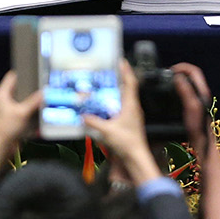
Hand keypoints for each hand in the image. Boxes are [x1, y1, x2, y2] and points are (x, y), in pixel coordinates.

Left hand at [0, 70, 43, 180]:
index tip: (35, 72)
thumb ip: (34, 101)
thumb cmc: (6, 129)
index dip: (23, 72)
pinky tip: (38, 111)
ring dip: (31, 100)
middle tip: (42, 85)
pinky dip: (30, 109)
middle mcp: (3, 99)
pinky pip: (23, 109)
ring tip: (43, 98)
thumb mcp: (23, 113)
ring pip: (22, 99)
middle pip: (19, 87)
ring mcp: (7, 108)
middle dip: (31, 87)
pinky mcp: (11, 117)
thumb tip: (44, 93)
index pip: (12, 76)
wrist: (1, 147)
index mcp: (2, 93)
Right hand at [84, 61, 158, 179]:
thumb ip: (93, 122)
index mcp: (131, 105)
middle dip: (121, 78)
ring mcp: (133, 115)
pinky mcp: (130, 123)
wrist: (136, 157)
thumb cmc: (126, 143)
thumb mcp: (106, 131)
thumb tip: (83, 116)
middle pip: (129, 88)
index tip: (121, 61)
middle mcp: (134, 108)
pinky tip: (107, 105)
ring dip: (118, 90)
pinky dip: (116, 102)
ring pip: (126, 98)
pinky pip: (123, 107)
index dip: (126, 71)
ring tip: (108, 85)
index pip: (130, 83)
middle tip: (112, 70)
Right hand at [169, 62, 213, 155]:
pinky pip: (183, 97)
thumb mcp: (192, 108)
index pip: (194, 71)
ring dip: (176, 83)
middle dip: (177, 74)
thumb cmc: (198, 131)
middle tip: (164, 77)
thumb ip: (186, 91)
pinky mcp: (191, 112)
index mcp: (202, 93)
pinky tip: (167, 101)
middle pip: (189, 78)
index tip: (169, 71)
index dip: (182, 67)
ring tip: (164, 86)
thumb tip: (178, 77)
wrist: (202, 149)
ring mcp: (196, 105)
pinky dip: (175, 94)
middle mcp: (200, 97)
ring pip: (186, 87)